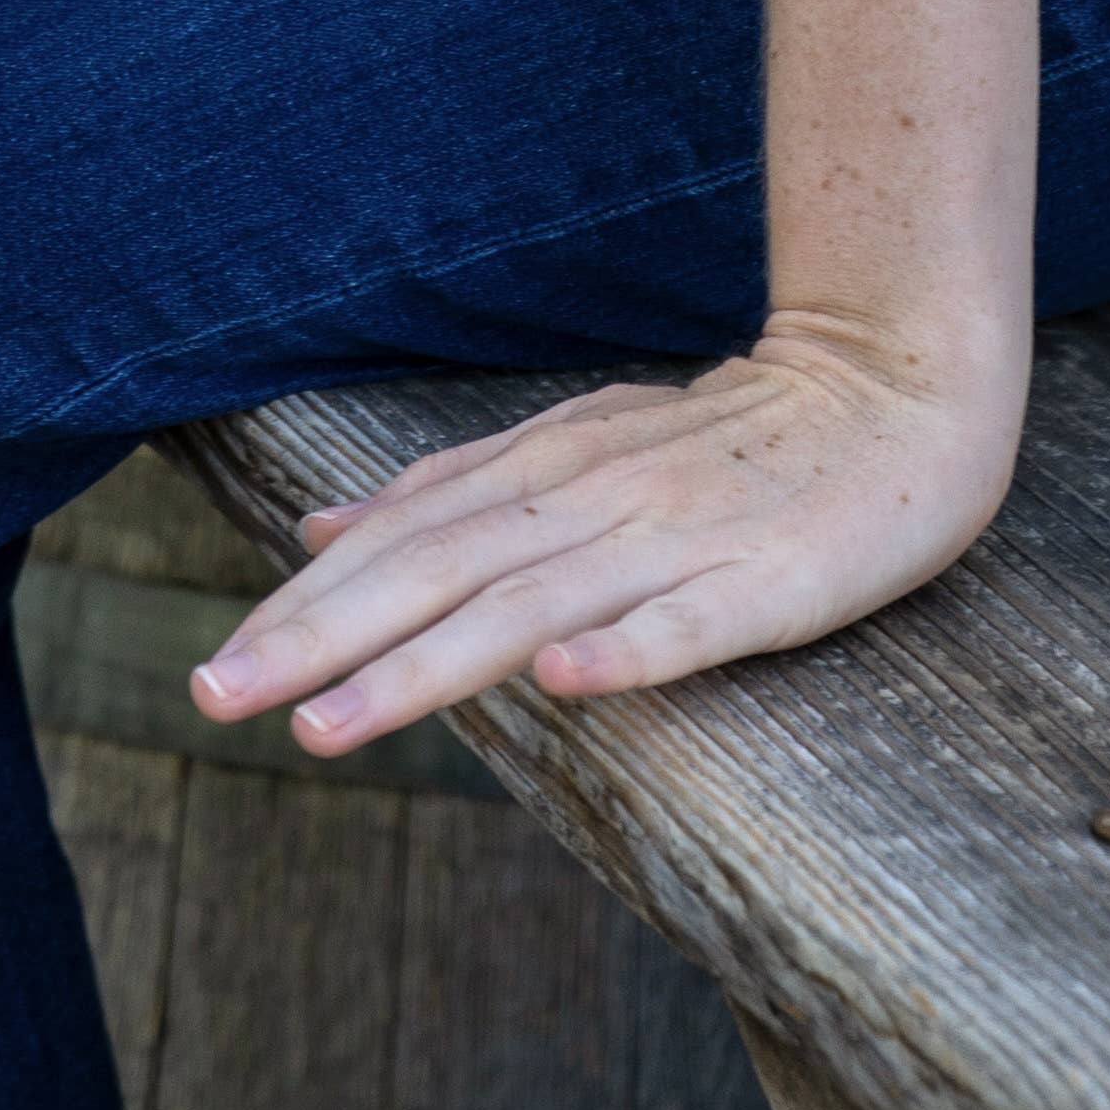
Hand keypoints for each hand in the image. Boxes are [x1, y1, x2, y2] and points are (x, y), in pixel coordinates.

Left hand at [183, 324, 1020, 759]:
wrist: (895, 384)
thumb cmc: (730, 436)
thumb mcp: (577, 443)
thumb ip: (455, 490)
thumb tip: (320, 527)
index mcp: (548, 471)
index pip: (403, 544)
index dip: (306, 608)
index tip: (214, 672)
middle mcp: (592, 500)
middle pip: (437, 575)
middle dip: (321, 641)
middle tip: (215, 698)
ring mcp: (677, 541)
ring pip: (531, 608)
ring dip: (425, 667)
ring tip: (330, 726)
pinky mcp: (766, 582)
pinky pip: (689, 624)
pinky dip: (627, 653)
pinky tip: (568, 685)